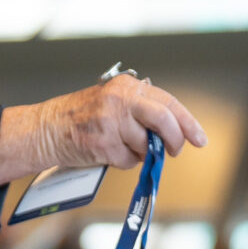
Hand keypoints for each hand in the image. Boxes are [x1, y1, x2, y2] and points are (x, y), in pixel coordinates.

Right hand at [0, 76, 207, 184]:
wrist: (47, 128)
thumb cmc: (82, 117)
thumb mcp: (114, 101)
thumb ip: (142, 110)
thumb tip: (174, 132)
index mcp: (127, 86)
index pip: (168, 103)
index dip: (188, 123)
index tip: (200, 138)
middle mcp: (120, 99)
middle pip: (163, 119)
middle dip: (174, 139)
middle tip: (172, 151)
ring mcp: (110, 121)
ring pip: (146, 145)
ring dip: (140, 153)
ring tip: (122, 146)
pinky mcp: (102, 143)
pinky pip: (128, 160)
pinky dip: (123, 161)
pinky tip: (107, 152)